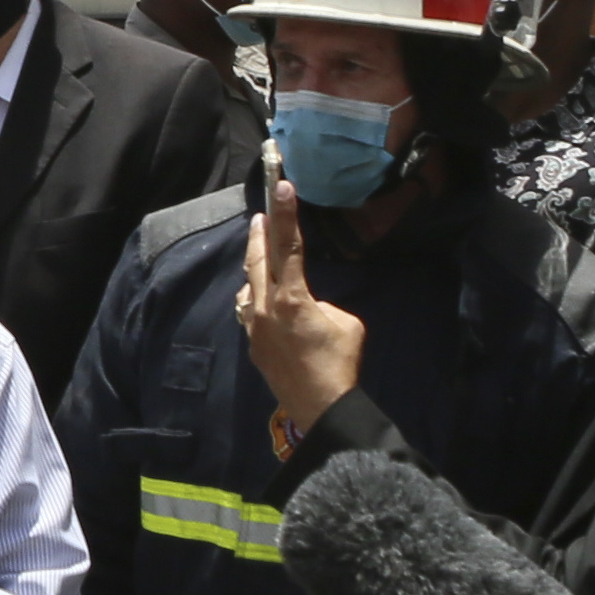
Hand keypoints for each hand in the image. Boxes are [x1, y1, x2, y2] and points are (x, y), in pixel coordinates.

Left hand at [237, 195, 367, 436]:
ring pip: (248, 286)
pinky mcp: (254, 345)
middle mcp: (265, 308)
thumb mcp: (346, 323)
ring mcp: (255, 328)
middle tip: (263, 213)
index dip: (286, 214)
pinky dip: (253, 296)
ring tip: (260, 250)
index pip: (288, 246)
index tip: (282, 186)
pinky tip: (258, 296)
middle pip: (258, 260)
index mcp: (292, 298)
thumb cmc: (340, 364)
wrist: (322, 408)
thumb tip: (309, 304)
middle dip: (261, 235)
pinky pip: (248, 311)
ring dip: (254, 266)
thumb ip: (323, 303)